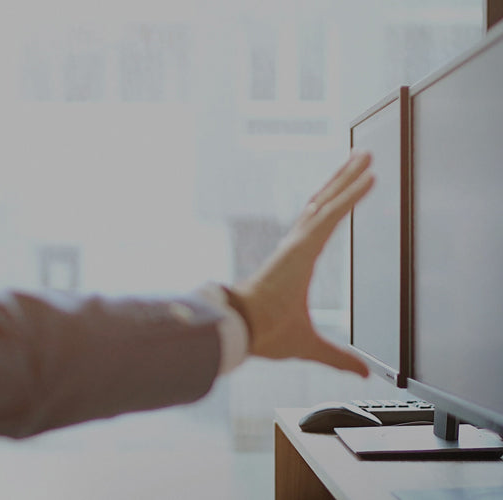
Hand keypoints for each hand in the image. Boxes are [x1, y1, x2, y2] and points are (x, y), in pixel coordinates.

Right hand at [233, 152, 373, 376]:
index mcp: (296, 261)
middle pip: (324, 203)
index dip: (334, 203)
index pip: (320, 224)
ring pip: (328, 201)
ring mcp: (298, 243)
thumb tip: (362, 373)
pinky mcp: (302, 246)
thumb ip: (338, 356)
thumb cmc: (265, 333)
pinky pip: (332, 214)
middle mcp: (296, 245)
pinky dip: (350, 195)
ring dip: (348, 178)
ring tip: (365, 157)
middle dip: (342, 179)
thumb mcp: (311, 344)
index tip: (347, 186)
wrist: (242, 332)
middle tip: (361, 158)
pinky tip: (367, 178)